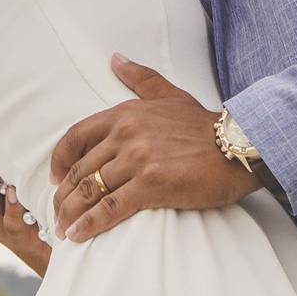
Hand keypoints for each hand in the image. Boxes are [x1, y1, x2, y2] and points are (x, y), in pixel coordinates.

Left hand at [51, 54, 260, 242]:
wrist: (241, 147)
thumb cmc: (205, 126)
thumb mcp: (170, 95)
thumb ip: (140, 78)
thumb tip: (115, 58)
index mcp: (124, 113)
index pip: (75, 136)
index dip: (60, 160)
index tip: (55, 177)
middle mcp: (125, 134)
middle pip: (80, 169)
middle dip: (63, 195)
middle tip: (57, 212)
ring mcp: (137, 159)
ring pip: (90, 190)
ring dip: (70, 213)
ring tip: (64, 229)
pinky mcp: (151, 184)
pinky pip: (110, 208)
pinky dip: (89, 224)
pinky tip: (78, 236)